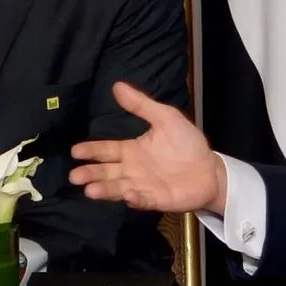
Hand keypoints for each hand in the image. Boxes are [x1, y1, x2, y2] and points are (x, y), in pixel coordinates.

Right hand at [68, 82, 228, 213]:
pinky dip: (135, 199)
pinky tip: (128, 195)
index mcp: (132, 151)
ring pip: (119, 188)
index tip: (75, 150)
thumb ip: (141, 105)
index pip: (106, 150)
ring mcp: (143, 186)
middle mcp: (132, 170)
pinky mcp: (157, 199)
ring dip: (105, 190)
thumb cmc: (186, 144)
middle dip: (91, 174)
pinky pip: (144, 199)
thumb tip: (117, 85)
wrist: (210, 168)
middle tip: (74, 175)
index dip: (91, 150)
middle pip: (107, 172)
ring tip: (90, 191)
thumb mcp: (165, 118)